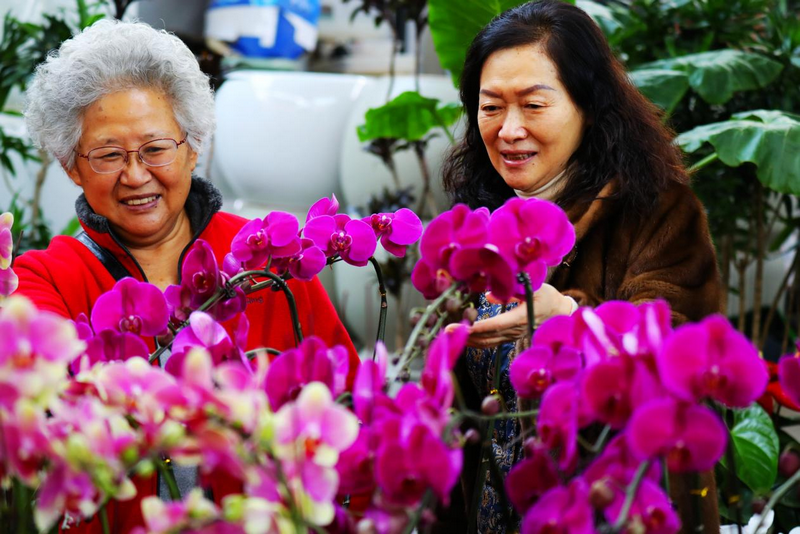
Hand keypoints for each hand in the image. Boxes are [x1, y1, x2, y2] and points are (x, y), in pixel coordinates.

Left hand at [447, 283, 573, 348]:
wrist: (561, 312)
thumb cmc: (547, 296)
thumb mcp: (532, 288)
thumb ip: (511, 291)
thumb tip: (489, 296)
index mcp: (520, 318)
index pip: (494, 325)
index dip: (476, 327)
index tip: (459, 327)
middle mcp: (515, 331)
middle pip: (487, 337)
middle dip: (465, 335)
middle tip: (445, 332)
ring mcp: (513, 336)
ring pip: (487, 343)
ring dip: (468, 340)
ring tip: (450, 335)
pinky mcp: (510, 337)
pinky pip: (490, 342)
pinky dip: (475, 341)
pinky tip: (463, 337)